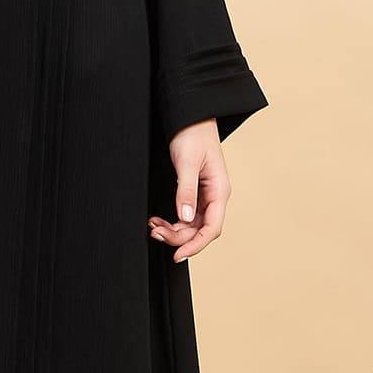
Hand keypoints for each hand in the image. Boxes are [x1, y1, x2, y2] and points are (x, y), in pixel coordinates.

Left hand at [148, 119, 228, 262]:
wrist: (190, 117)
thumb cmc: (193, 134)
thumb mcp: (188, 163)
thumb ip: (186, 191)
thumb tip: (184, 217)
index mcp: (220, 191)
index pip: (212, 228)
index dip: (195, 245)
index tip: (177, 255)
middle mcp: (215, 196)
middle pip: (200, 230)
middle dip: (178, 237)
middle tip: (155, 233)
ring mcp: (205, 196)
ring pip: (191, 225)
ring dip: (173, 230)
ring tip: (153, 227)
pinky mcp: (195, 192)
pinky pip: (185, 215)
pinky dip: (171, 221)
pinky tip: (157, 220)